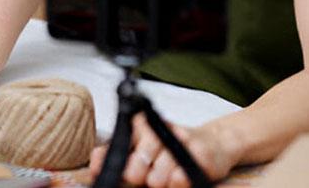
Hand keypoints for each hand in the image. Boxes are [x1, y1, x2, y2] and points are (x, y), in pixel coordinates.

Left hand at [88, 114, 240, 187]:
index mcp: (141, 126)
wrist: (213, 144)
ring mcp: (181, 140)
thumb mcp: (144, 147)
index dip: (111, 161)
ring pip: (158, 176)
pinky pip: (180, 179)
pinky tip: (181, 174)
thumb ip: (119, 155)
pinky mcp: (199, 154)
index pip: (120, 142)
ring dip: (161, 181)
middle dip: (137, 176)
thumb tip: (95, 163)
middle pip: (137, 163)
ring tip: (168, 174)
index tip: (103, 171)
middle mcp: (159, 129)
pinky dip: (178, 182)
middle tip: (146, 176)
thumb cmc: (172, 149)